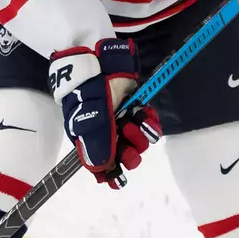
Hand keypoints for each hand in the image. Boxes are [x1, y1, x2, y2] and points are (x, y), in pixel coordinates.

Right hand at [48, 39, 162, 188]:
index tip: (119, 177)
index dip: (112, 173)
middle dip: (129, 151)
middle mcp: (107, 135)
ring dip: (140, 135)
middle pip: (125, 157)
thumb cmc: (88, 91)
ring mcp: (123, 122)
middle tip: (127, 135)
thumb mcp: (90, 118)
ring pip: (140, 143)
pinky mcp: (136, 109)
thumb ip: (97, 144)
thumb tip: (101, 169)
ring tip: (134, 119)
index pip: (102, 166)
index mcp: (89, 140)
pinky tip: (144, 113)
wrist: (99, 60)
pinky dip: (149, 122)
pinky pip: (150, 125)